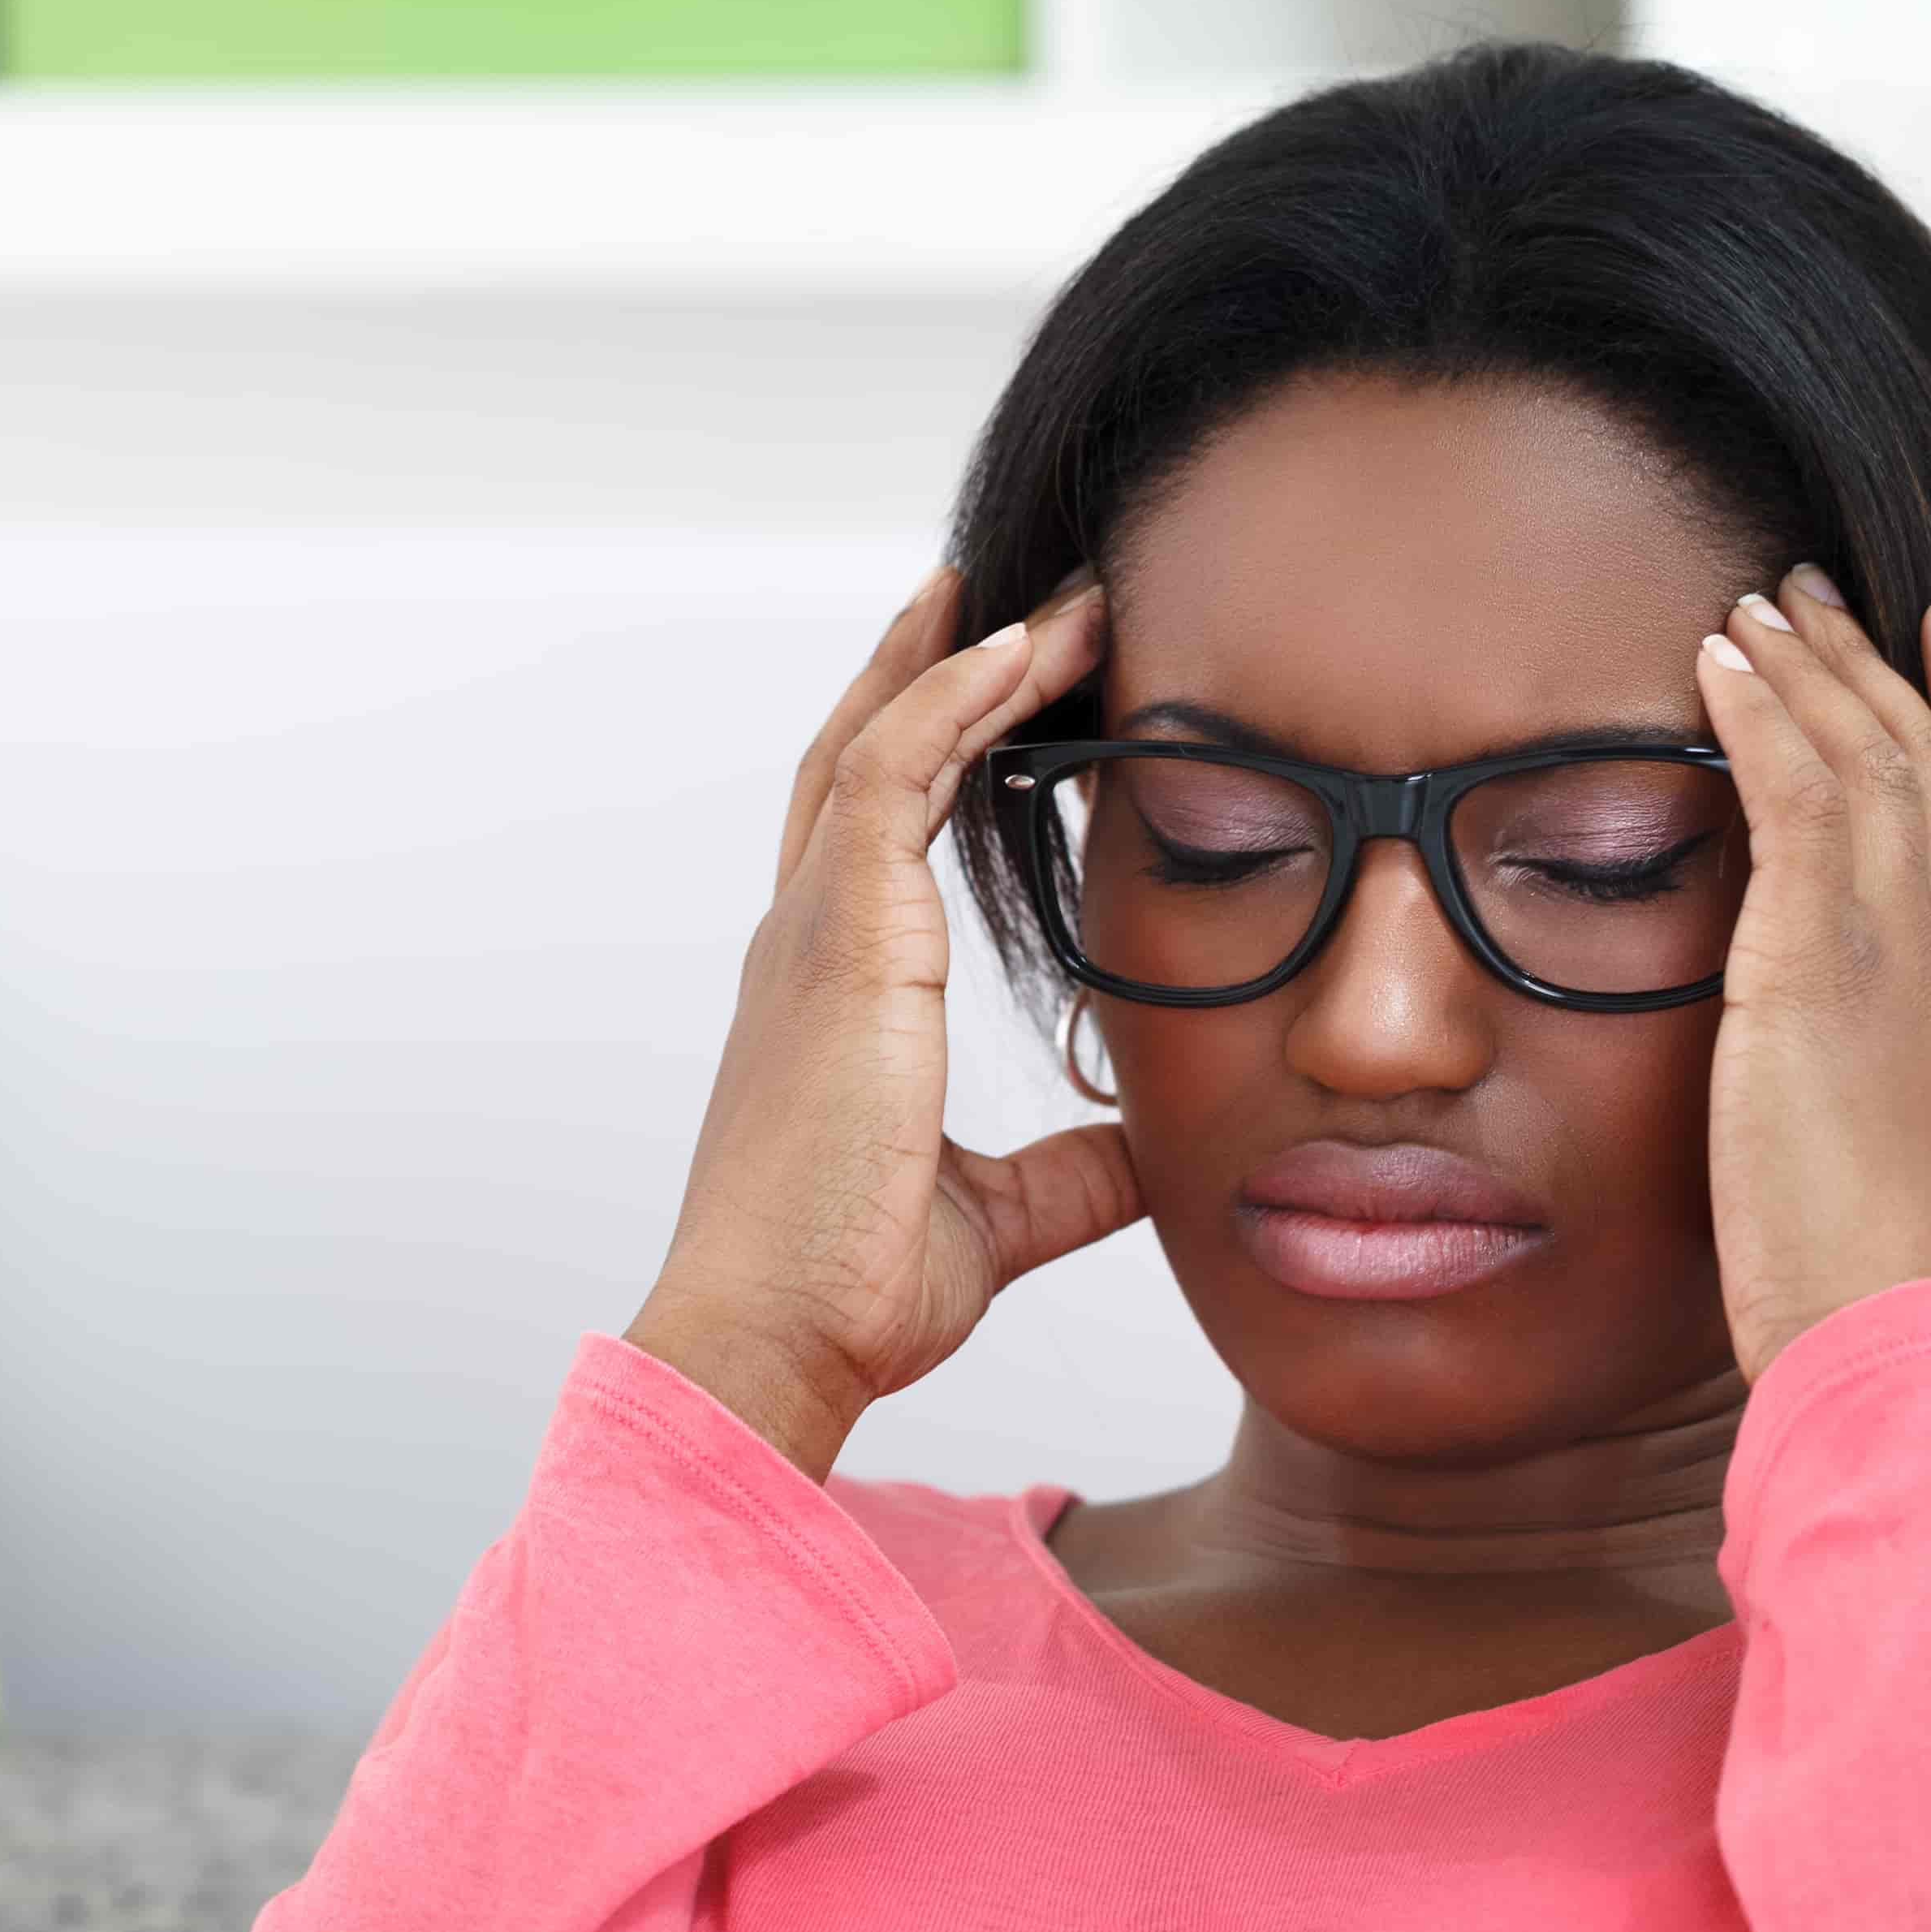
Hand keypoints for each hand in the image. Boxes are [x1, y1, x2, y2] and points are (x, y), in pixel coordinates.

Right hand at [627, 565, 1138, 1479]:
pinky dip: (953, 698)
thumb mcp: (1003, 1215)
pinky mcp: (843, 937)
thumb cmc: (854, 1288)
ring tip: (1057, 597)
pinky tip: (1020, 648)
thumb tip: (1148, 1149)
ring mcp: (814, 932)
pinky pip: (895, 773)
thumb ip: (1073, 1170)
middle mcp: (807, 944)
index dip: (934, 743)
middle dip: (939, 667)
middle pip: (864, 757)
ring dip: (967, 660)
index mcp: (834, 997)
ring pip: (882, 743)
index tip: (1005, 676)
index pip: (877, 833)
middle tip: (1025, 596)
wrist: (782, 1335)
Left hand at [1689, 567, 1930, 1392]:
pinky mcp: (1825, 962)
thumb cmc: (1891, 1296)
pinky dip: (1761, 716)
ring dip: (1812, 669)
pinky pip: (1799, 795)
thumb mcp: (1922, 1170)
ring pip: (1874, 758)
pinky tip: (1717, 666)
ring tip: (1755, 602)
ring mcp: (1912, 951)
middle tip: (1828, 588)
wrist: (1898, 1338)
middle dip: (1884, 663)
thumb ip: (1903, 1093)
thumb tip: (1860, 1081)